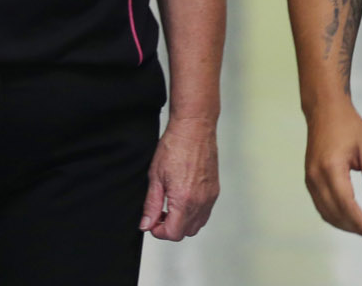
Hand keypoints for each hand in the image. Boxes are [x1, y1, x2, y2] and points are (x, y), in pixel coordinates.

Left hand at [141, 117, 219, 240]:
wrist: (194, 128)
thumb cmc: (175, 146)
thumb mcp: (155, 177)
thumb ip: (151, 205)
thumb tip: (146, 224)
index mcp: (184, 199)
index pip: (173, 233)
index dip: (158, 231)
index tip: (151, 221)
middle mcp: (201, 201)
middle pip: (186, 232)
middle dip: (170, 228)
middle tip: (159, 214)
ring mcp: (210, 196)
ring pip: (197, 224)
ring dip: (183, 222)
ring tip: (170, 206)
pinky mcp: (215, 190)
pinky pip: (205, 212)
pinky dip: (193, 213)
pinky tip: (182, 198)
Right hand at [303, 99, 361, 242]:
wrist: (325, 110)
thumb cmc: (349, 125)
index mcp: (331, 168)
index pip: (346, 205)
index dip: (360, 223)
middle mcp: (316, 177)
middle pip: (335, 214)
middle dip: (355, 229)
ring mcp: (310, 179)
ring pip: (326, 213)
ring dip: (345, 225)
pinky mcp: (309, 179)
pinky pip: (321, 205)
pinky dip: (336, 216)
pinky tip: (350, 219)